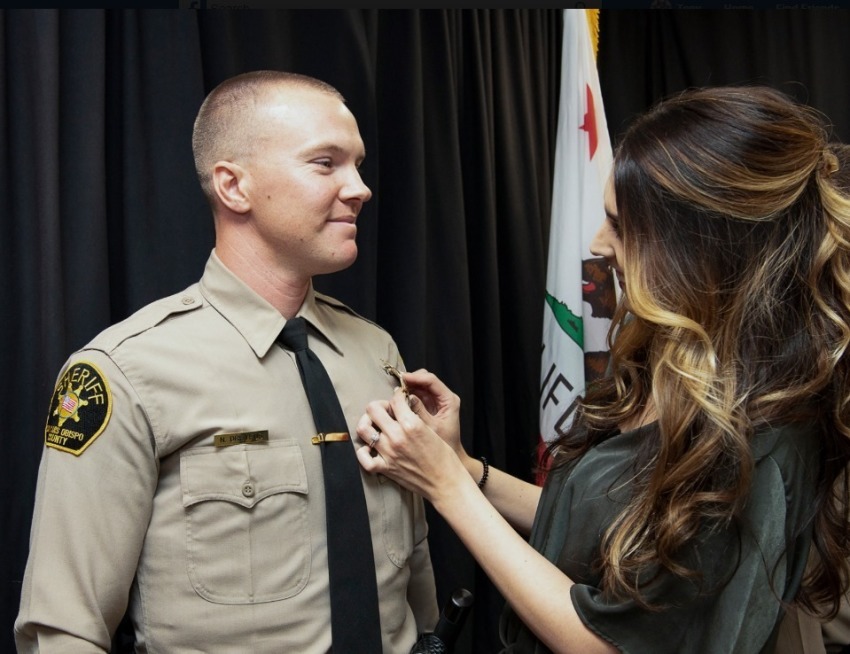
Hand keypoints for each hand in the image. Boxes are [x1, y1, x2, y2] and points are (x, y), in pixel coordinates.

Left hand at [355, 387, 464, 501]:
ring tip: (375, 426)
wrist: (446, 483)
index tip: (399, 400)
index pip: (395, 399)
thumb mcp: (431, 430)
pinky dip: (363, 453)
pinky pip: (363, 459)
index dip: (397, 397)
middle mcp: (397, 436)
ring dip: (367, 424)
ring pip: (363, 429)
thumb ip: (414, 417)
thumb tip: (402, 406)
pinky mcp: (386, 468)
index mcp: (412, 424)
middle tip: (386, 412)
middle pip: (373, 409)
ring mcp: (389, 453)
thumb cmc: (444, 457)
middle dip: (379, 406)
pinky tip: (370, 449)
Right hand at [401, 369, 463, 457]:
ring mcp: (435, 400)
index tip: (402, 378)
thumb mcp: (431, 428)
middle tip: (397, 387)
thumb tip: (406, 396)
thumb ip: (419, 411)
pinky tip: (398, 401)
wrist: (447, 458)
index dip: (416, 377)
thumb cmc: (444, 445)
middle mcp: (443, 397)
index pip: (432, 380)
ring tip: (395, 395)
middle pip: (424, 379)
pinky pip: (415, 394)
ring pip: (419, 385)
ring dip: (407, 388)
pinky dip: (407, 395)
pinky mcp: (427, 405)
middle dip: (410, 381)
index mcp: (449, 400)